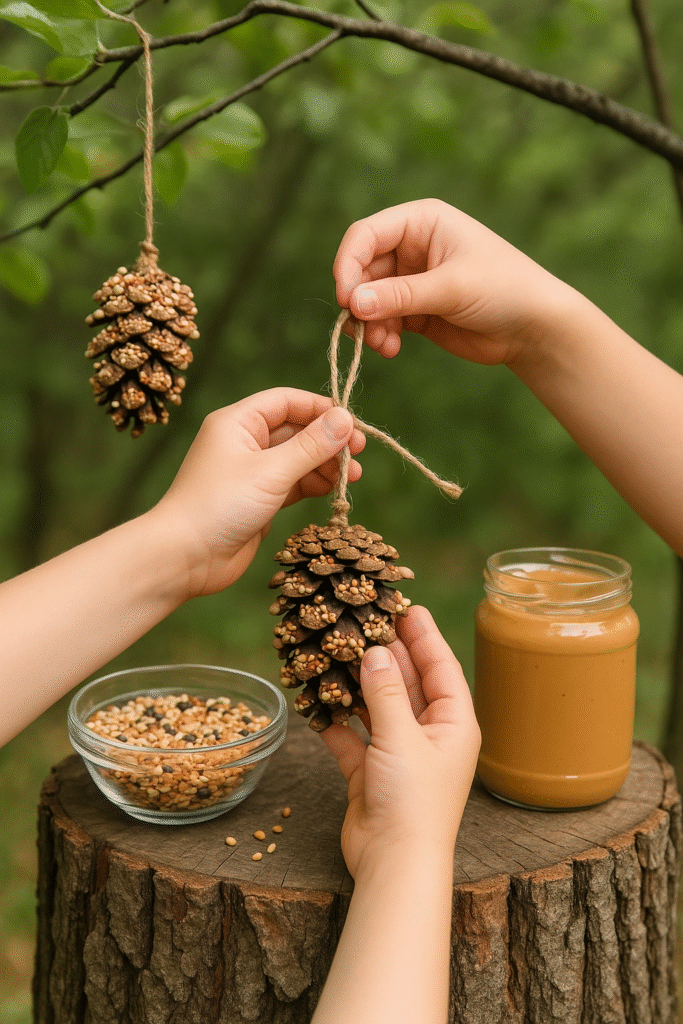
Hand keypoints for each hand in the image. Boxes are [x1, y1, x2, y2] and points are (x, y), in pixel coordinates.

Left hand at [152, 387, 364, 598]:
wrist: (185, 557)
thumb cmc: (220, 505)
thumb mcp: (271, 472)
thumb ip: (311, 446)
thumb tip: (346, 419)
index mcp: (238, 422)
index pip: (287, 401)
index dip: (321, 408)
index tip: (352, 423)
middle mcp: (244, 441)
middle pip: (296, 429)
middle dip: (329, 440)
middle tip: (358, 453)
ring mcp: (252, 472)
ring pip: (298, 458)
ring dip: (326, 465)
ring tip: (353, 477)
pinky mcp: (259, 499)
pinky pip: (294, 483)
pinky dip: (315, 484)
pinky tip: (335, 490)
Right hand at [321, 606, 480, 878]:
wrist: (394, 864)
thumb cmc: (412, 801)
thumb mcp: (401, 738)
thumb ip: (385, 692)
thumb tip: (375, 651)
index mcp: (454, 724)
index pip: (441, 667)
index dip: (424, 635)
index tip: (407, 606)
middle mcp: (430, 735)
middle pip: (408, 683)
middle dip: (387, 654)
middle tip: (365, 620)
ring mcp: (400, 754)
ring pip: (378, 707)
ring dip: (358, 685)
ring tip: (338, 650)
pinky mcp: (372, 773)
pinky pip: (353, 737)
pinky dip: (337, 721)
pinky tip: (318, 700)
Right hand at [334, 198, 574, 362]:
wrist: (534, 327)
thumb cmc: (503, 289)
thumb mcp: (451, 288)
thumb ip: (401, 295)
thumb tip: (353, 303)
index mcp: (421, 222)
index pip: (366, 235)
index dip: (348, 264)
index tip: (345, 297)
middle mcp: (411, 247)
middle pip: (362, 270)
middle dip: (359, 301)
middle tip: (363, 329)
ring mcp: (411, 280)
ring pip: (368, 299)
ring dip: (368, 323)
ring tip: (382, 344)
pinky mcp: (415, 311)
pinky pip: (382, 320)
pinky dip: (380, 335)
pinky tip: (391, 349)